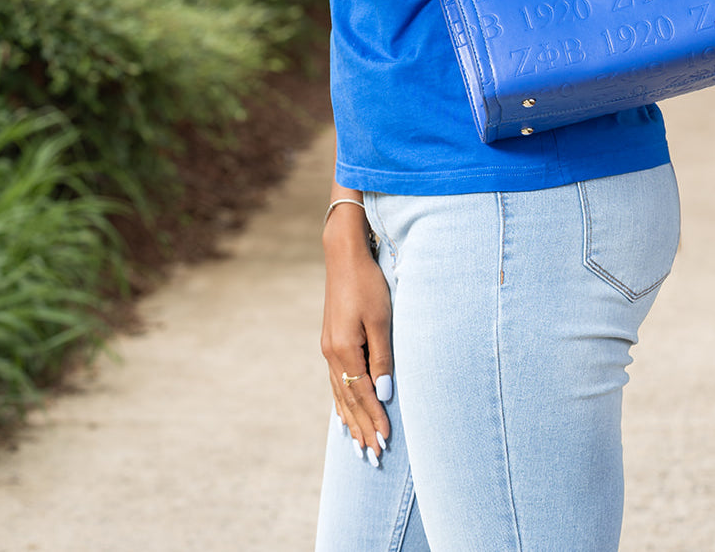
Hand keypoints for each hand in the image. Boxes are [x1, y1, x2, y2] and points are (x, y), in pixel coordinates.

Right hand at [321, 195, 392, 464]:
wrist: (344, 256)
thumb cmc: (368, 284)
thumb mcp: (381, 318)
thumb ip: (382, 357)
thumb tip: (384, 392)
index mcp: (345, 350)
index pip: (363, 395)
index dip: (374, 419)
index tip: (385, 442)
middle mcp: (332, 354)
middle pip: (349, 400)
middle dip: (361, 428)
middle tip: (372, 457)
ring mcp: (329, 348)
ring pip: (340, 393)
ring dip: (351, 420)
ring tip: (358, 444)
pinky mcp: (331, 341)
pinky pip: (336, 381)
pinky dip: (342, 401)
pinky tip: (343, 412)